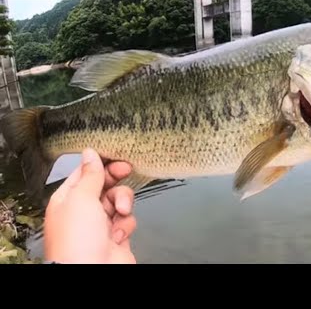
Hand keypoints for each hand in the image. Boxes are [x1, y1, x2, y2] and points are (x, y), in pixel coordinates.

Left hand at [44, 148, 136, 263]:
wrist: (93, 272)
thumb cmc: (77, 239)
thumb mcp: (81, 197)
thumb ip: (90, 174)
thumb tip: (90, 152)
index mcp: (68, 198)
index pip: (85, 172)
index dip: (101, 162)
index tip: (116, 154)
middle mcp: (83, 210)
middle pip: (105, 184)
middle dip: (116, 179)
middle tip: (126, 170)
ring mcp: (101, 224)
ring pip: (120, 200)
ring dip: (123, 203)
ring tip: (121, 212)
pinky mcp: (117, 235)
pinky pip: (127, 220)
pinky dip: (126, 224)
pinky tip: (118, 234)